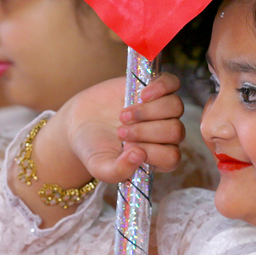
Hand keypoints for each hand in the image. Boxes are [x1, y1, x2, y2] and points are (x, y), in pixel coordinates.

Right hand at [62, 73, 184, 184]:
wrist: (80, 122)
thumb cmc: (94, 148)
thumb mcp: (100, 167)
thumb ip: (119, 171)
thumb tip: (139, 155)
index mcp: (158, 158)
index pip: (171, 157)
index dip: (151, 152)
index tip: (125, 148)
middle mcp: (165, 134)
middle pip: (175, 131)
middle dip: (145, 132)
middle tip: (119, 132)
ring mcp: (161, 110)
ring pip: (175, 107)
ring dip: (148, 111)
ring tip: (123, 115)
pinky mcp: (154, 89)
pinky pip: (172, 83)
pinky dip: (160, 87)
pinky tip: (141, 94)